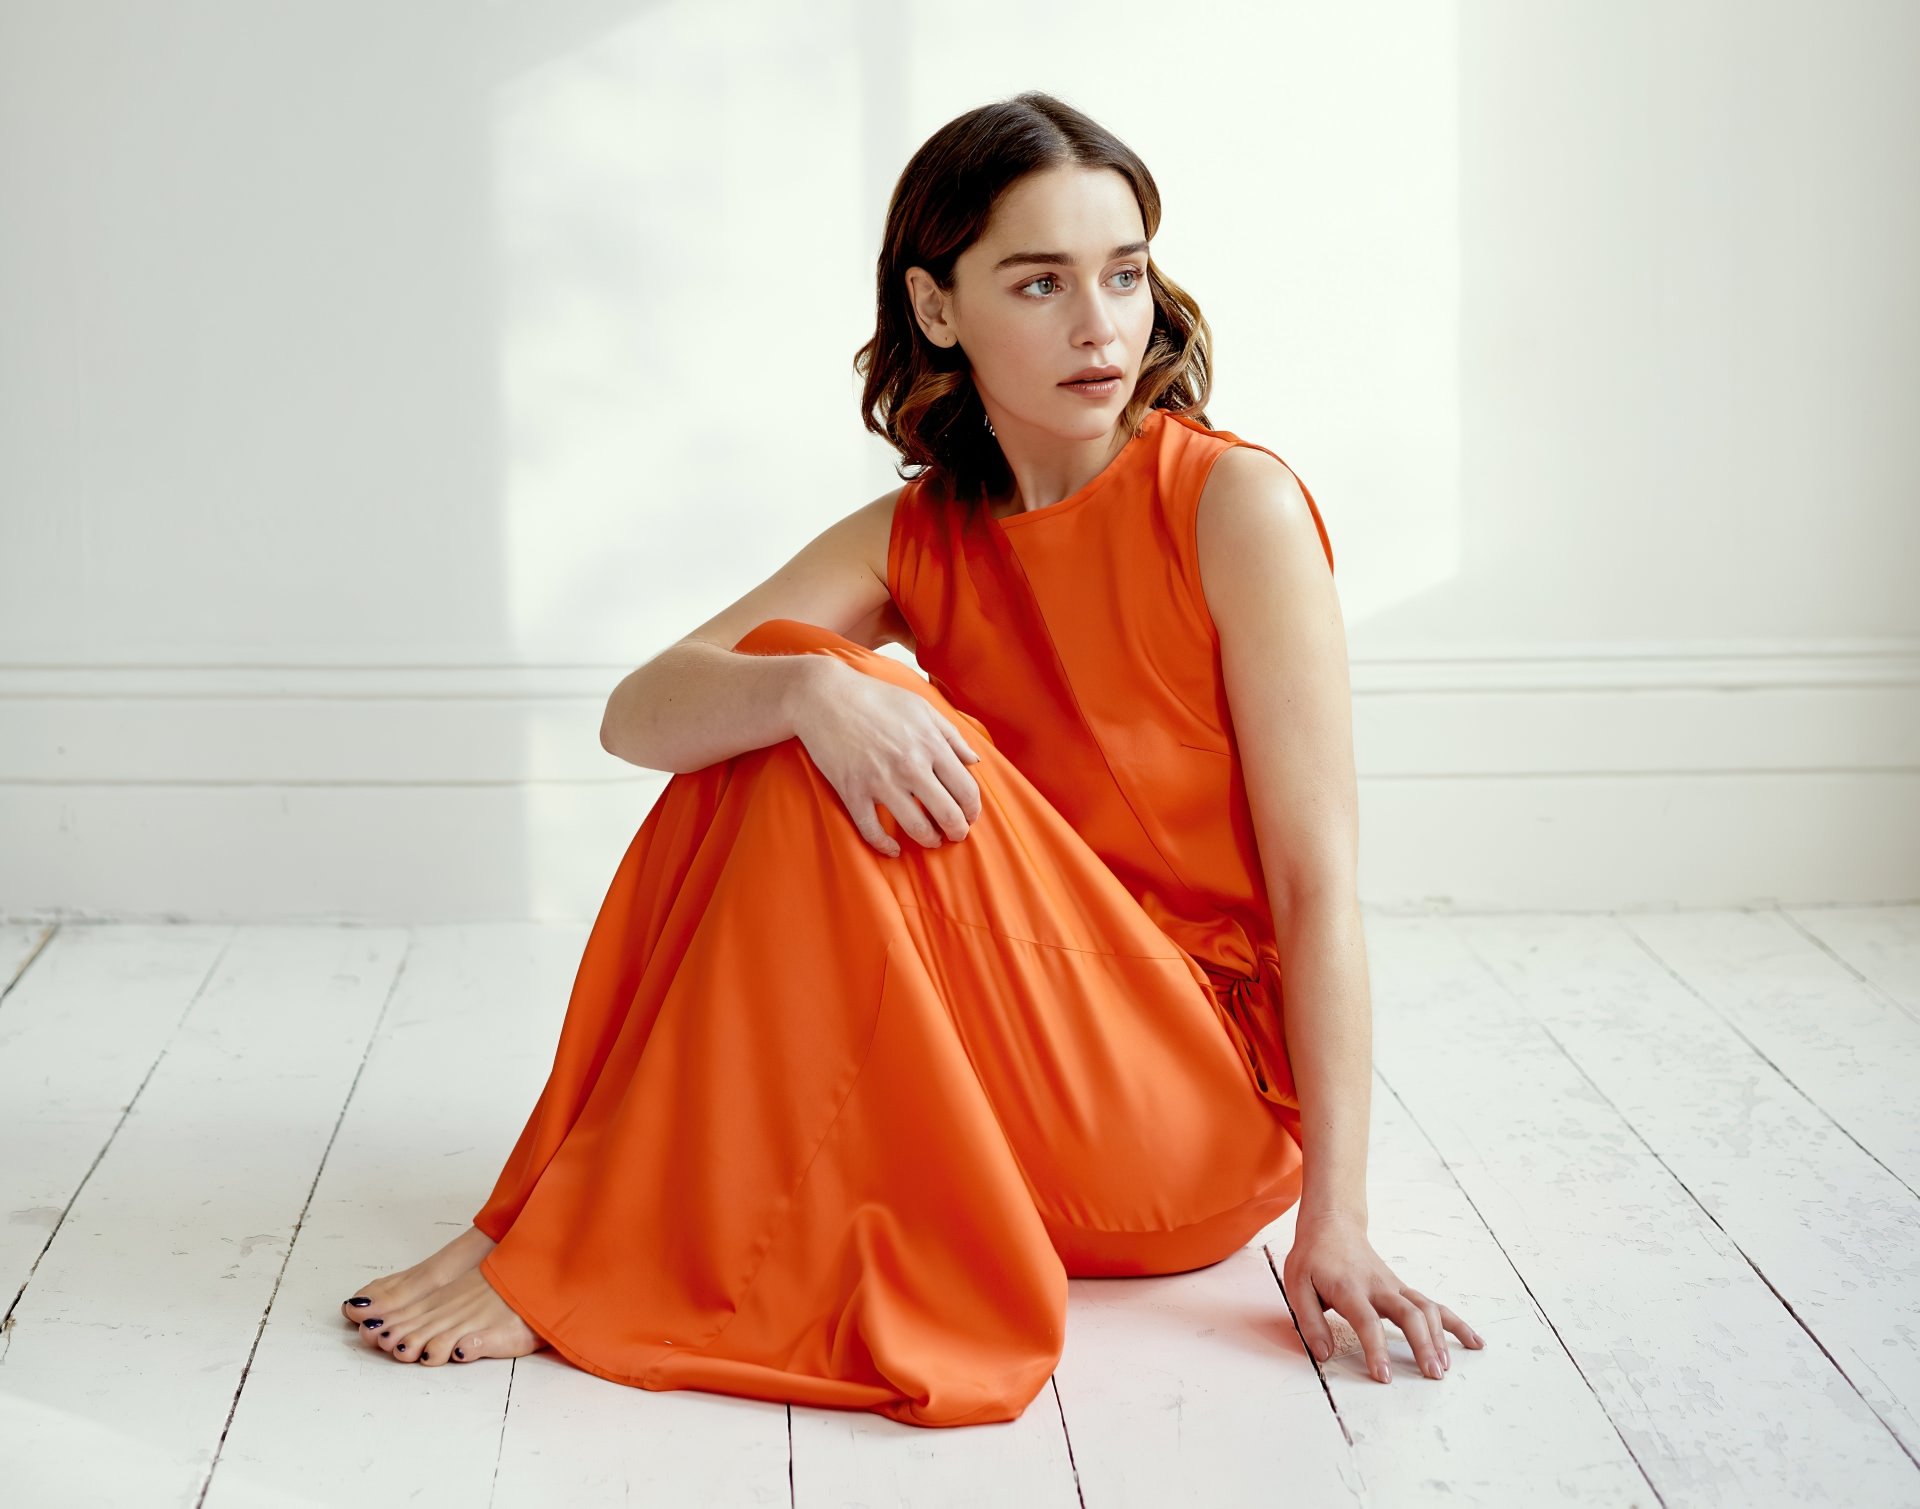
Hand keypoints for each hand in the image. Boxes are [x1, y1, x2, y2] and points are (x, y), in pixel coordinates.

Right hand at [789, 657, 983, 855]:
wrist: (824, 696)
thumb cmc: (876, 698)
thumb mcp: (921, 708)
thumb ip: (952, 735)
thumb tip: (974, 761)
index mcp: (930, 744)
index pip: (966, 789)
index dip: (972, 810)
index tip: (970, 816)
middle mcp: (910, 766)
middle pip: (947, 814)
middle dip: (957, 831)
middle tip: (956, 835)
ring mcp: (880, 781)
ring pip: (916, 828)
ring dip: (929, 840)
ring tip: (932, 840)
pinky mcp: (853, 791)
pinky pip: (872, 830)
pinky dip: (885, 846)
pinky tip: (893, 849)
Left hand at [1282, 1210, 1484, 1381]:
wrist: (1333, 1225)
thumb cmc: (1313, 1258)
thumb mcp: (1296, 1285)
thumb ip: (1309, 1321)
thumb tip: (1324, 1354)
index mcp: (1349, 1287)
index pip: (1367, 1320)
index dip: (1376, 1348)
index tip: (1384, 1376)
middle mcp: (1378, 1287)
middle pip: (1408, 1314)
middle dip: (1422, 1345)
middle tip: (1431, 1375)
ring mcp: (1395, 1287)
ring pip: (1425, 1309)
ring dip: (1440, 1338)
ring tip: (1445, 1368)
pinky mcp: (1403, 1290)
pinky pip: (1433, 1306)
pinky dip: (1455, 1323)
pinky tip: (1474, 1341)